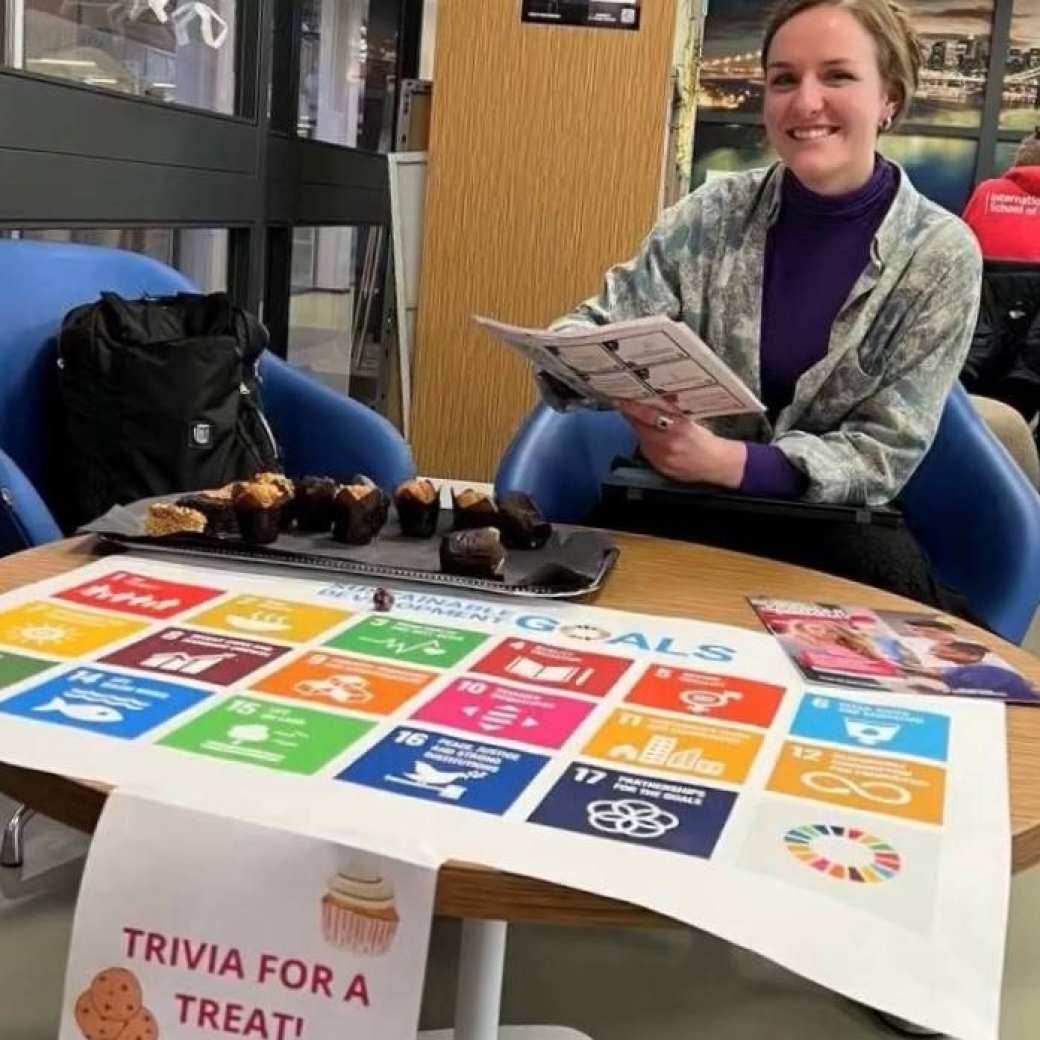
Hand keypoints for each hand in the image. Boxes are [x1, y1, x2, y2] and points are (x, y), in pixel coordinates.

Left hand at [616, 400, 747, 488]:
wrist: (716, 464)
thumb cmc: (705, 440)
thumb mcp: (690, 420)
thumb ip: (671, 411)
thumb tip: (654, 398)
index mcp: (678, 427)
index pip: (647, 414)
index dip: (632, 407)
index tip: (621, 400)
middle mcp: (668, 443)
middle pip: (640, 426)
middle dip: (632, 416)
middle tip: (625, 406)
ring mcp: (663, 457)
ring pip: (640, 439)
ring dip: (638, 429)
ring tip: (641, 421)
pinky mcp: (660, 467)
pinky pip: (646, 451)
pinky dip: (645, 442)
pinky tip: (650, 437)